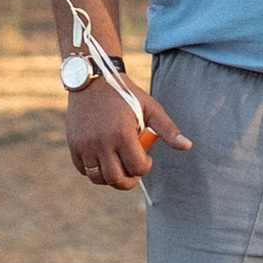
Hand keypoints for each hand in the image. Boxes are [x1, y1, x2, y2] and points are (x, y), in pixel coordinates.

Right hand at [64, 74, 189, 191]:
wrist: (93, 80)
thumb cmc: (126, 94)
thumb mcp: (150, 107)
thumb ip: (168, 129)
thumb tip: (188, 146)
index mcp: (122, 134)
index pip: (136, 167)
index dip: (145, 168)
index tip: (146, 159)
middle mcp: (102, 142)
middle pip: (116, 179)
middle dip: (129, 181)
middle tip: (134, 173)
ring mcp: (85, 145)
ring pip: (98, 178)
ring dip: (111, 178)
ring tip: (119, 167)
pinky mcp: (74, 145)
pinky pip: (84, 170)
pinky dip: (95, 171)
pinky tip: (105, 160)